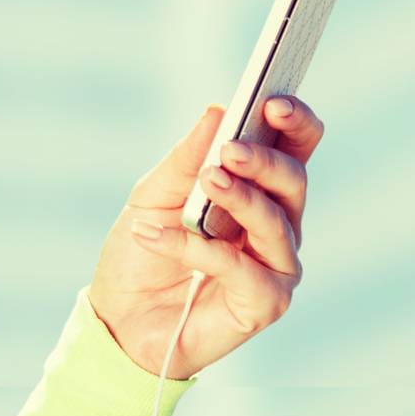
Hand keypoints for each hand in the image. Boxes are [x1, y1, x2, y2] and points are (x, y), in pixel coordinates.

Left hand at [85, 96, 322, 380]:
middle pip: (294, 180)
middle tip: (230, 149)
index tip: (272, 101)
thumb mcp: (155, 191)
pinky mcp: (263, 305)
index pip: (295, 147)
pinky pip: (243, 271)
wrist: (119, 314)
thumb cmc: (145, 245)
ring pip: (276, 224)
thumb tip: (218, 111)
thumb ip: (188, 157)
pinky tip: (159, 236)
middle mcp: (278, 224)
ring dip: (241, 198)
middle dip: (264, 160)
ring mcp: (275, 266)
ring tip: (208, 182)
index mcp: (259, 187)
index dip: (294, 121)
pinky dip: (200, 250)